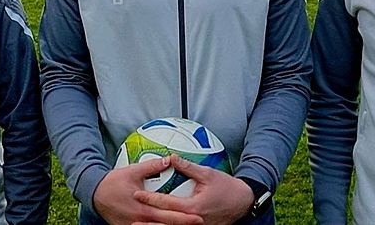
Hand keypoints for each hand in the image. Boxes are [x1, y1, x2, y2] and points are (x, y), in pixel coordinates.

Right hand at [94, 156, 204, 224]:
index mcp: (143, 207)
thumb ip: (152, 166)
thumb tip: (169, 160)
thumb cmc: (113, 182)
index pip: (168, 215)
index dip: (184, 217)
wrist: (95, 194)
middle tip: (198, 222)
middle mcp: (140, 220)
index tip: (198, 216)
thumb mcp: (133, 171)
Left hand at [132, 154, 254, 224]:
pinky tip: (159, 223)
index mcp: (193, 207)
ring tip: (139, 222)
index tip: (136, 194)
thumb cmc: (226, 187)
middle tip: (132, 213)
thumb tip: (171, 157)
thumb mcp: (207, 173)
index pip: (166, 203)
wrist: (243, 202)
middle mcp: (194, 221)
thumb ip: (187, 167)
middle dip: (148, 218)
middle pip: (165, 221)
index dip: (150, 198)